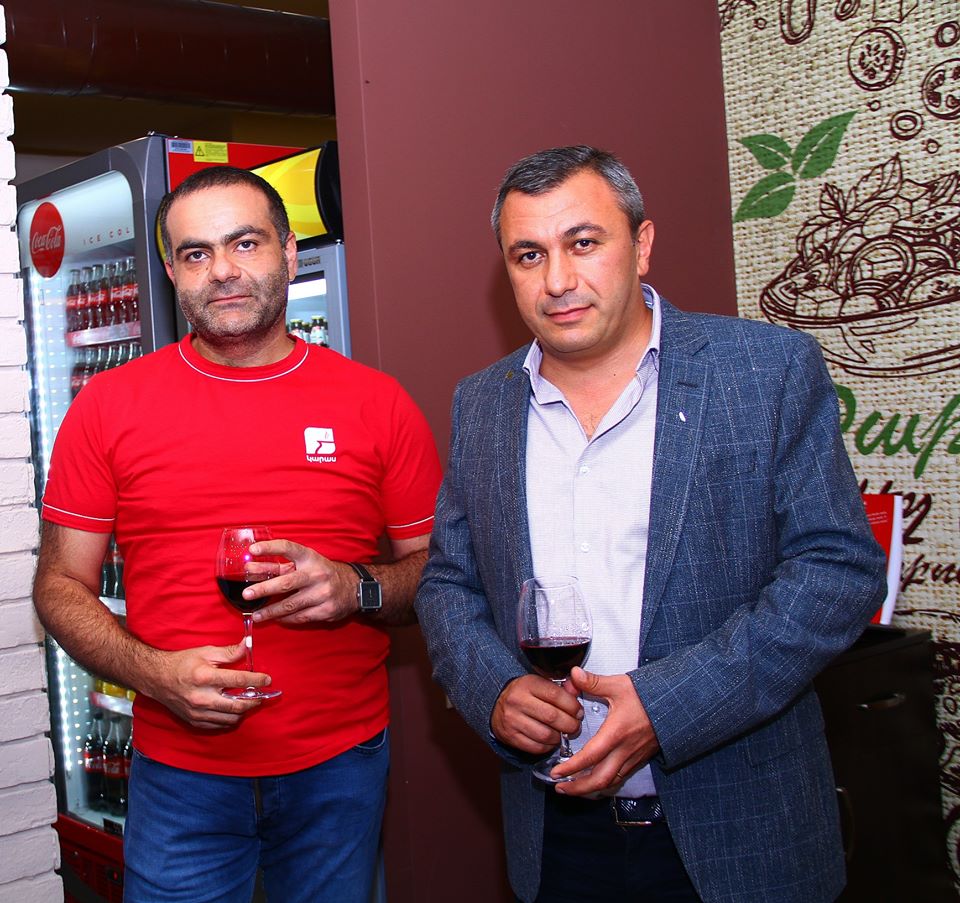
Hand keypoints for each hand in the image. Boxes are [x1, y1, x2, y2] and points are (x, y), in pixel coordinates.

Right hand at [145, 643, 270, 729]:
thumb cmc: (182, 663)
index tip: (267, 680)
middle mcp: (201, 697)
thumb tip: (247, 646)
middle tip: (261, 696)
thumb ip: (228, 652)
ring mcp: (197, 712)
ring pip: (229, 718)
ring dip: (242, 711)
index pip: (238, 681)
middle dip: (254, 701)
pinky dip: (229, 719)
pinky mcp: (194, 720)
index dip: (256, 681)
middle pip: (237, 706)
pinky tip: (233, 710)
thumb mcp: (205, 652)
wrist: (157, 678)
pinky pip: (218, 725)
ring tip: (248, 702)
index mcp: (205, 677)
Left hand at [245, 540, 356, 624]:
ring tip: (256, 615)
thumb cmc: (322, 573)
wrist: (354, 588)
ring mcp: (322, 593)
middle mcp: (316, 574)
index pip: (288, 548)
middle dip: (264, 589)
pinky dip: (286, 619)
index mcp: (310, 558)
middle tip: (247, 594)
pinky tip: (277, 619)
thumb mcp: (304, 565)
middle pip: (286, 583)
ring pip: (291, 605)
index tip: (253, 549)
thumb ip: (277, 567)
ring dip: (270, 611)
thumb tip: (250, 570)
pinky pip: (300, 617)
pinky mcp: (326, 610)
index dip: (271, 547)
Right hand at [491, 674, 582, 754]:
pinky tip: (550, 740)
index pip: (555, 695)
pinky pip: (536, 747)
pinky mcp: (510, 736)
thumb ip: (561, 688)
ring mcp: (512, 719)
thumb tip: (577, 690)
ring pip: (545, 734)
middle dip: (570, 724)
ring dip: (559, 737)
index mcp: (527, 684)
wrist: (496, 703)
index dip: (572, 705)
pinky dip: (548, 746)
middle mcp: (518, 700)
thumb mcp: (540, 683)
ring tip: (563, 733)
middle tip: (575, 725)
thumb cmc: (524, 693)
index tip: (578, 711)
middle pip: (552, 716)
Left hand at [551, 667, 659, 794]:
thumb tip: (574, 674)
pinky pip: (621, 777)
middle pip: (600, 780)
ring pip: (611, 782)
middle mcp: (625, 750)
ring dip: (591, 788)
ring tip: (574, 787)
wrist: (676, 703)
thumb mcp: (619, 685)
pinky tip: (596, 779)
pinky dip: (606, 782)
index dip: (571, 768)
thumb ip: (594, 682)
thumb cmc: (649, 694)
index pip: (590, 758)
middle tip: (561, 788)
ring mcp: (634, 756)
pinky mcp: (640, 758)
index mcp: (616, 733)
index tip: (556, 773)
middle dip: (579, 788)